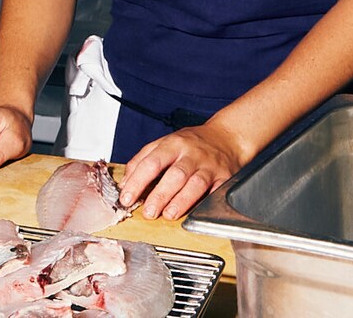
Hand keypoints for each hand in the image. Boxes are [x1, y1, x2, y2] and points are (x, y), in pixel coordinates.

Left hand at [117, 121, 243, 221]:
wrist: (226, 137)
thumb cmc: (191, 143)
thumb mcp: (164, 143)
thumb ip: (142, 160)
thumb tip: (126, 183)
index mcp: (173, 144)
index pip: (151, 162)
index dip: (137, 182)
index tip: (127, 198)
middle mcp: (191, 154)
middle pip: (175, 175)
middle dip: (159, 195)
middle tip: (148, 212)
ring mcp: (209, 166)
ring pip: (195, 184)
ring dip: (181, 202)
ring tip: (168, 215)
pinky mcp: (224, 178)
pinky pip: (215, 192)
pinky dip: (205, 204)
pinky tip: (195, 214)